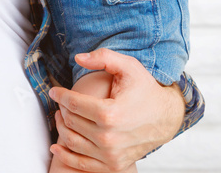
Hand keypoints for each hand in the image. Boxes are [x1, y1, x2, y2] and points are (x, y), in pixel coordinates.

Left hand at [48, 49, 185, 171]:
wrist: (166, 118)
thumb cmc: (145, 90)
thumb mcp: (129, 67)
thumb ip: (103, 57)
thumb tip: (78, 57)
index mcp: (110, 113)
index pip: (73, 104)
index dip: (60, 95)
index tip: (54, 91)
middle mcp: (109, 137)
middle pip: (71, 122)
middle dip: (61, 109)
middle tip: (60, 102)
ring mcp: (111, 154)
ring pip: (72, 141)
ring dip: (61, 128)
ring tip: (60, 117)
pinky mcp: (113, 165)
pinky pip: (81, 163)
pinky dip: (66, 155)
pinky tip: (57, 146)